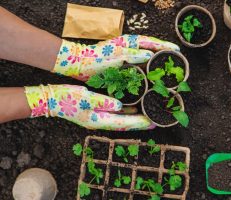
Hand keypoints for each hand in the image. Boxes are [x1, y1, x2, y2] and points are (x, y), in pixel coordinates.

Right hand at [24, 84, 154, 130]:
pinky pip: (116, 113)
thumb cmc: (67, 99)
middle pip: (125, 123)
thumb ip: (103, 102)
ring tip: (149, 116)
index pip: (123, 123)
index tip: (153, 122)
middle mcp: (101, 120)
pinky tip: (134, 107)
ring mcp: (99, 117)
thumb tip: (120, 105)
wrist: (53, 100)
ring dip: (135, 118)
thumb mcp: (85, 98)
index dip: (139, 123)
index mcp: (98, 119)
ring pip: (122, 119)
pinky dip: (127, 112)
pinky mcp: (97, 111)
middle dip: (141, 123)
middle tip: (156, 121)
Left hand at [53, 34, 179, 80]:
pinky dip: (146, 63)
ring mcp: (124, 51)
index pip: (150, 41)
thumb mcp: (115, 58)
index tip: (176, 49)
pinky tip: (149, 70)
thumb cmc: (96, 60)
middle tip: (175, 55)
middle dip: (162, 49)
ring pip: (144, 52)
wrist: (79, 64)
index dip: (164, 45)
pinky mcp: (120, 59)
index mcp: (128, 42)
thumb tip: (150, 54)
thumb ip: (132, 55)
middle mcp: (127, 45)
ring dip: (155, 55)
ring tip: (166, 62)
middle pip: (149, 45)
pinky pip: (137, 59)